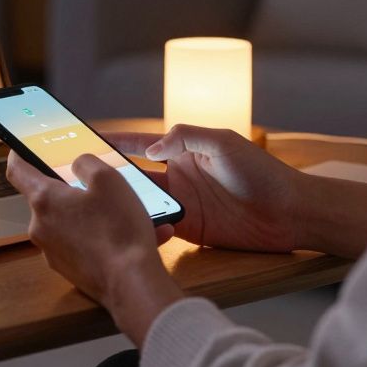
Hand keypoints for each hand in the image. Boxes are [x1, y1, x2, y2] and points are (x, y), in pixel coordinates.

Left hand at [6, 151, 183, 345]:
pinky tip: (134, 235)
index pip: (17, 170)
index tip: (23, 148)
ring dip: (93, 215)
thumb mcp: (108, 179)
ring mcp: (53, 252)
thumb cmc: (117, 229)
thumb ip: (86, 163)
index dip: (19, 154)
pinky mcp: (70, 270)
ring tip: (128, 213)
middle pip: (49, 198)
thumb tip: (77, 165)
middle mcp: (41, 227)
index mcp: (44, 200)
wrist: (130, 284)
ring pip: (71, 222)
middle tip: (96, 183)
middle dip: (71, 189)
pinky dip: (102, 237)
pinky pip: (84, 244)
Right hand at [106, 126, 302, 252]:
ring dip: (120, 200)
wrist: (290, 212)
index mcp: (185, 152)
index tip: (87, 137)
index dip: (116, 141)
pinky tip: (122, 224)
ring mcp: (183, 204)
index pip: (142, 144)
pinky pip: (157, 225)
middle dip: (108, 173)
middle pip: (134, 174)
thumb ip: (186, 138)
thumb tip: (151, 149)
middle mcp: (179, 177)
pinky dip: (141, 224)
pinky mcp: (189, 229)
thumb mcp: (223, 142)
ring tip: (91, 201)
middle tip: (77, 174)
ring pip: (141, 201)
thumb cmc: (261, 172)